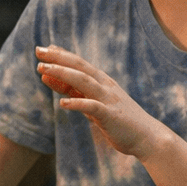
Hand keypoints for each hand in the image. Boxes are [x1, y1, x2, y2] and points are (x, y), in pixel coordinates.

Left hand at [35, 45, 169, 159]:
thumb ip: (76, 94)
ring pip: (83, 81)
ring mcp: (108, 99)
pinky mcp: (110, 115)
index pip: (79, 64)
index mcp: (102, 82)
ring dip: (62, 74)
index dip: (61, 56)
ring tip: (42, 70)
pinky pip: (92, 107)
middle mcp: (105, 86)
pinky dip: (77, 103)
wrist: (148, 137)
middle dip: (58, 58)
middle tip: (38, 50)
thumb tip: (55, 83)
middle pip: (79, 67)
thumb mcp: (95, 105)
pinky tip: (62, 103)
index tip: (45, 48)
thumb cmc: (121, 121)